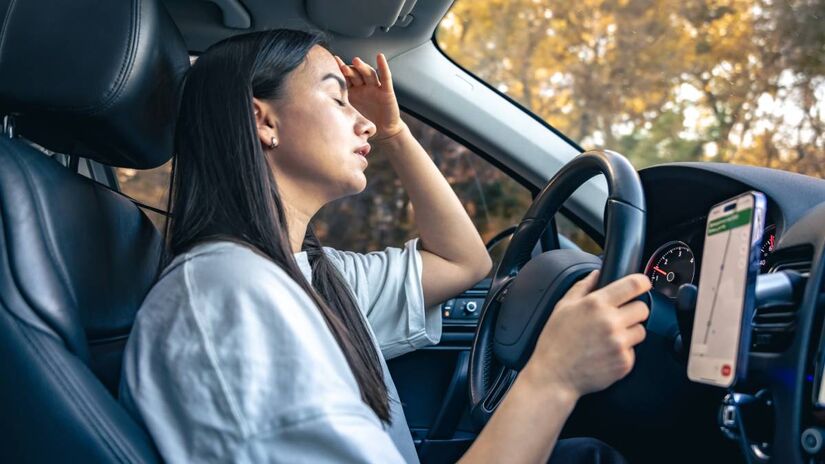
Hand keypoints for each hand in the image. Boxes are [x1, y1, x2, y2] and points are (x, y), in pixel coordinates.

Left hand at [335, 53, 405, 140]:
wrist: (385, 131)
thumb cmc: (368, 124)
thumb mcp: (353, 120)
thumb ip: (345, 119)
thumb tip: (338, 125)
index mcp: (353, 93)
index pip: (345, 79)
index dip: (339, 70)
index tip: (331, 62)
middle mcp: (363, 88)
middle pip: (356, 75)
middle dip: (349, 70)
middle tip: (341, 66)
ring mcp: (375, 88)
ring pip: (368, 74)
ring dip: (362, 67)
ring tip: (356, 62)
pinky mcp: (386, 91)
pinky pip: (385, 78)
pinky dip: (383, 67)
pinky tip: (380, 57)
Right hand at [523, 271, 651, 398]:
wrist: (553, 376)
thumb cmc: (555, 342)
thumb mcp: (562, 307)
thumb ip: (582, 286)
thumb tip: (597, 273)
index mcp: (596, 304)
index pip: (633, 285)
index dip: (642, 282)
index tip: (642, 284)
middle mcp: (611, 322)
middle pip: (642, 308)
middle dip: (633, 310)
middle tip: (618, 318)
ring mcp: (619, 343)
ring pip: (641, 331)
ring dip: (629, 332)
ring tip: (609, 338)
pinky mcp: (624, 362)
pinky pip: (634, 351)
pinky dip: (623, 352)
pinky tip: (606, 353)